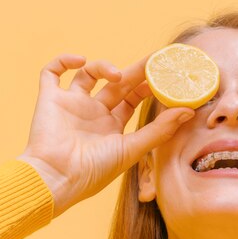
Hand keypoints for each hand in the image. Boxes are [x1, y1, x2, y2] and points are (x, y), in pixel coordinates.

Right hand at [17, 54, 193, 216]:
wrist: (57, 179)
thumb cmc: (94, 172)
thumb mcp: (132, 149)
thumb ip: (159, 130)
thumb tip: (188, 110)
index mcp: (112, 127)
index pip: (132, 99)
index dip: (147, 85)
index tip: (164, 74)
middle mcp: (92, 114)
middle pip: (116, 83)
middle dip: (134, 71)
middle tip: (153, 59)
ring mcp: (70, 105)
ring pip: (87, 74)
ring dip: (103, 66)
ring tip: (117, 74)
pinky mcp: (49, 100)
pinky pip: (51, 73)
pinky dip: (63, 61)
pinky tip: (80, 60)